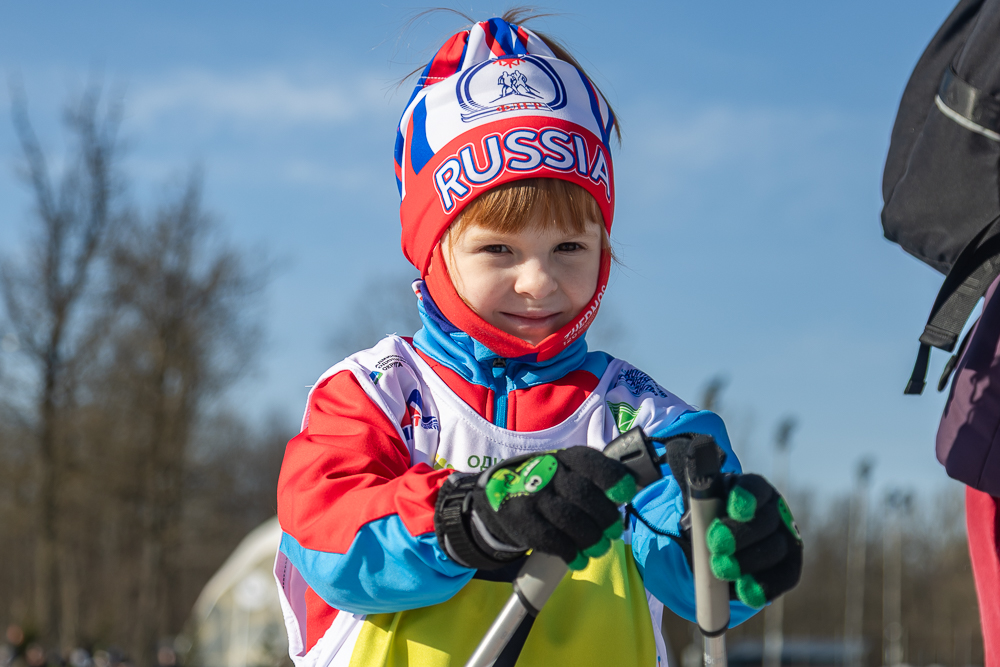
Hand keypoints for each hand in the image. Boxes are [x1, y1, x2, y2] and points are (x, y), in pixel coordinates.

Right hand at [471, 446, 637, 569]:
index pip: (591, 462)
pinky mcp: (519, 518)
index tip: (624, 495)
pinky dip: (569, 552)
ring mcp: (531, 495)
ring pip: (568, 519)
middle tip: (613, 531)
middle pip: (583, 494)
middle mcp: (548, 472)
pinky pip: (550, 538)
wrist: (499, 491)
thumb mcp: (568, 470)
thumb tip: (634, 488)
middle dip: (604, 516)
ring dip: (590, 539)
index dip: (611, 478)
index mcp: (566, 457)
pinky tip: (577, 559)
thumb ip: (596, 478)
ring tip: (599, 549)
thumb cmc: (548, 483)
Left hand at [662, 434, 802, 607]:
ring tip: (720, 570)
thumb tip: (698, 445)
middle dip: (740, 535)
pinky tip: (746, 592)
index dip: (746, 496)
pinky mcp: (788, 566)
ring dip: (747, 562)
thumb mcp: (698, 495)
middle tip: (714, 545)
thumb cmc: (707, 515)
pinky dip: (764, 586)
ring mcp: (785, 539)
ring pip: (774, 550)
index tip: (734, 507)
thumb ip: (698, 476)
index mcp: (752, 488)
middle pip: (765, 522)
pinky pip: (783, 577)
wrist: (715, 545)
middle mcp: (774, 511)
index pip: (754, 488)